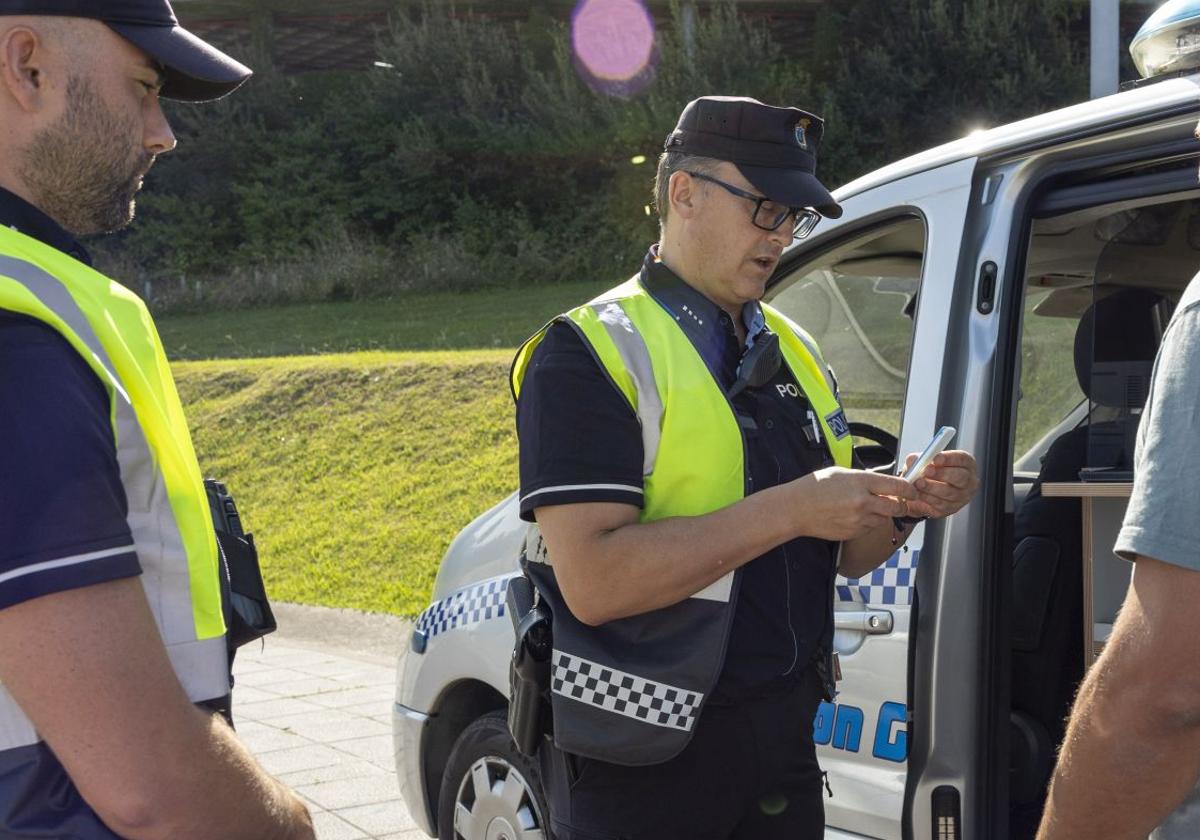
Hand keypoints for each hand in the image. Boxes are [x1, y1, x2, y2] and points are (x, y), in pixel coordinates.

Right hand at [793, 467, 920, 541]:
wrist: (796, 508)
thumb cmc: (815, 487)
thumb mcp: (842, 473)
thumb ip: (865, 479)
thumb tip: (883, 484)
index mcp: (861, 482)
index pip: (898, 486)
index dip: (910, 489)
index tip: (912, 490)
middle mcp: (863, 501)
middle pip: (898, 507)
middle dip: (902, 505)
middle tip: (900, 502)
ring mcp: (859, 519)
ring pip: (884, 519)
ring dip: (882, 514)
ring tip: (866, 507)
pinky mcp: (854, 532)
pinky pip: (870, 528)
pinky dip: (868, 522)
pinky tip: (853, 515)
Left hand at [901, 449, 979, 518]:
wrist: (921, 492)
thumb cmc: (927, 472)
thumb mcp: (922, 461)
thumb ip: (918, 459)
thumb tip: (913, 460)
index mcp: (965, 464)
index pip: (962, 459)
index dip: (949, 458)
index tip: (936, 459)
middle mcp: (968, 481)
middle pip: (960, 477)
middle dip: (942, 474)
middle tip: (927, 471)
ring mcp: (962, 497)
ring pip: (949, 492)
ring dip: (932, 487)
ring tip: (918, 483)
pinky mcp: (951, 509)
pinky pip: (941, 504)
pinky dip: (928, 498)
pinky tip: (919, 493)